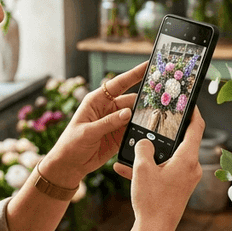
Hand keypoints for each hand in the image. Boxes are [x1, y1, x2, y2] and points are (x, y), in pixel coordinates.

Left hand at [37, 62, 146, 186]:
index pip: (119, 83)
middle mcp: (108, 108)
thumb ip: (108, 122)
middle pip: (132, 100)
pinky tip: (149, 131)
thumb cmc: (71, 144)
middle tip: (161, 97)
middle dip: (145, 99)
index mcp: (97, 100)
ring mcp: (115, 122)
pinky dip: (141, 130)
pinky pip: (134, 130)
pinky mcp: (120, 135)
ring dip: (144, 116)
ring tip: (158, 116)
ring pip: (135, 115)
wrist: (70, 165)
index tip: (149, 65)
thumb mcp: (88, 132)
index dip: (135, 73)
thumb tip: (128, 113)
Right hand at [123, 108, 204, 230]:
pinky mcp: (178, 189)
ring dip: (151, 153)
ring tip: (132, 148)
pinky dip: (149, 169)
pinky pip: (163, 172)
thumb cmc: (152, 201)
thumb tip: (144, 142)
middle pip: (182, 141)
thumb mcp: (142, 169)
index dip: (193, 112)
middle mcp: (191, 168)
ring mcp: (185, 179)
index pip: (196, 127)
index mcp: (187, 159)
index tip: (189, 101)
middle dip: (165, 132)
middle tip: (156, 119)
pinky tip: (125, 169)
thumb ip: (143, 149)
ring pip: (168, 158)